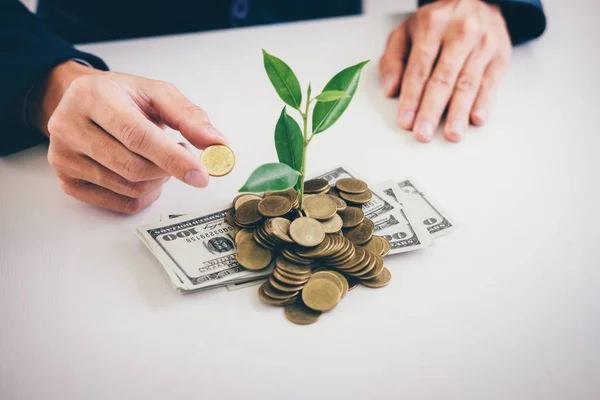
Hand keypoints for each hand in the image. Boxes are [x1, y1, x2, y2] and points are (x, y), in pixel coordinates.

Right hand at [29, 61, 226, 212]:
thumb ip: (190, 117)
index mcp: (93, 97)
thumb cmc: (123, 97)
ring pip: (129, 188)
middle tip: (180, 153)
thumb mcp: (157, 94)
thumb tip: (218, 144)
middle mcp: (69, 127)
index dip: (172, 158)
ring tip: (158, 157)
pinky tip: (145, 174)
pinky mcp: (68, 182)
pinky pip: (120, 204)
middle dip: (167, 168)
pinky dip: (144, 195)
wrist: (81, 102)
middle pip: (133, 167)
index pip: (136, 136)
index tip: (201, 174)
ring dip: (158, 180)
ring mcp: (64, 157)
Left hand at [379, 0, 511, 141]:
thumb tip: (390, 90)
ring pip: (468, 83)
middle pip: (443, 78)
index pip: (419, 68)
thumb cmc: (437, 22)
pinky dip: (484, 102)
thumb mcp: (407, 31)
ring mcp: (483, 44)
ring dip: (458, 112)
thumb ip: (393, 59)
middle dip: (432, 109)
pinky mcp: (500, 55)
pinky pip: (490, 82)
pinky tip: (476, 119)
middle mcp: (460, 33)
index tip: (405, 120)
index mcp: (432, 26)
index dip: (411, 97)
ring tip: (451, 134)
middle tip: (424, 134)